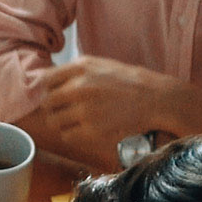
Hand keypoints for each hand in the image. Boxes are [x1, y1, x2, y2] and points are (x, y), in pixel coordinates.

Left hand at [28, 56, 200, 161]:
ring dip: (62, 123)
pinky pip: (67, 136)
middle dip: (54, 108)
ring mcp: (84, 110)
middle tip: (66, 111)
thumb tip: (47, 82)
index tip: (56, 94)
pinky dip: (73, 135)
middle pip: (47, 102)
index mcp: (80, 67)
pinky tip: (84, 130)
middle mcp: (79, 87)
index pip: (46, 80)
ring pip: (54, 122)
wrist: (155, 99)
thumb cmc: (128, 82)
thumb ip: (74, 72)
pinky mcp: (91, 130)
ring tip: (76, 121)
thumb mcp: (100, 65)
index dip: (49, 89)